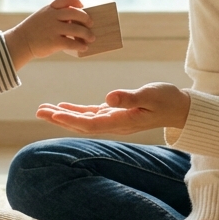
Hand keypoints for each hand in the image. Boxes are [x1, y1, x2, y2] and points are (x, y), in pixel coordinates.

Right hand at [3, 0, 93, 69]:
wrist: (20, 42)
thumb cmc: (34, 30)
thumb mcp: (42, 17)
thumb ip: (56, 15)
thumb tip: (75, 20)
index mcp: (49, 9)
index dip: (75, 1)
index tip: (82, 5)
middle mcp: (52, 17)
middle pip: (75, 13)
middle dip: (86, 18)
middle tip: (91, 23)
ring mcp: (53, 29)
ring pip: (76, 29)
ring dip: (87, 34)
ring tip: (92, 38)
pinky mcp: (53, 42)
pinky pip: (71, 43)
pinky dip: (80, 45)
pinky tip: (84, 47)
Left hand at [36, 82, 190, 135]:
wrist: (179, 108)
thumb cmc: (167, 99)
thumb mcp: (150, 95)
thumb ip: (130, 97)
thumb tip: (108, 98)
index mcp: (121, 122)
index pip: (91, 124)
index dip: (71, 120)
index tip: (55, 114)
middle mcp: (114, 124)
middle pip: (81, 124)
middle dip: (59, 118)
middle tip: (39, 111)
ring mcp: (114, 120)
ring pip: (83, 120)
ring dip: (63, 115)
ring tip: (43, 109)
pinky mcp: (115, 113)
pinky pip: (91, 114)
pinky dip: (75, 111)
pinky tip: (62, 107)